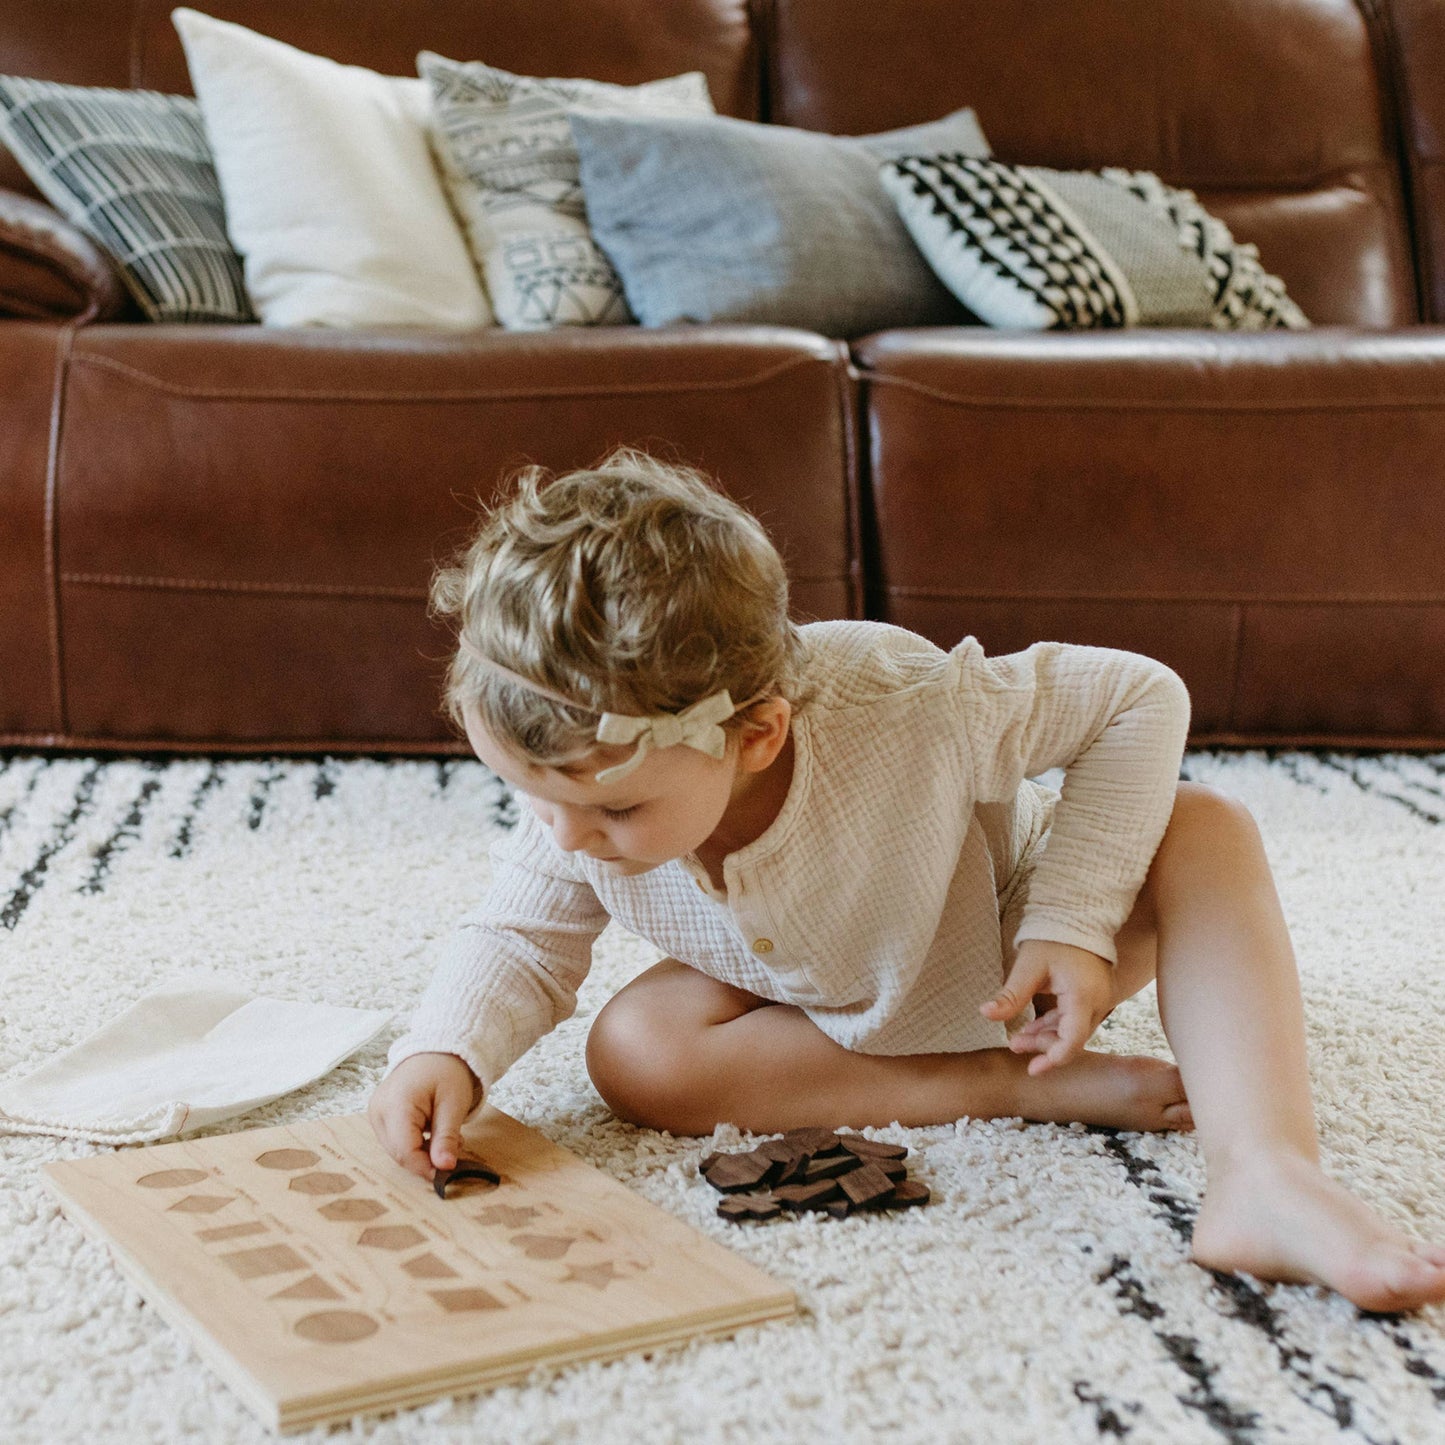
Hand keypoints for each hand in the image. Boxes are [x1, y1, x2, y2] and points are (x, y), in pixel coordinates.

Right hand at [368, 1052, 482, 1180]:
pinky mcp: (380, 1116)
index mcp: (396, 1104)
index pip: (405, 1151)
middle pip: (399, 1153)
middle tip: (455, 1151)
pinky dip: (416, 1143)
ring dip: (423, 1151)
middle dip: (427, 1159)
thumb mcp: (453, 1104)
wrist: (437, 1051)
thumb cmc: (447, 1072)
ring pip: (397, 1149)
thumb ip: (446, 1137)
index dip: (426, 1167)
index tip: (449, 1173)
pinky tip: (435, 1132)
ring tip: (448, 1137)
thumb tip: (445, 1167)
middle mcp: (379, 1110)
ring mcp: (376, 1113)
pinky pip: (396, 1140)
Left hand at [979, 939, 1115, 1075]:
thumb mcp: (1028, 966)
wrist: (1078, 918)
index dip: (1054, 1058)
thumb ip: (1011, 995)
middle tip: (1014, 1044)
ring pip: (1072, 1031)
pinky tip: (1032, 1029)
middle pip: (1072, 1038)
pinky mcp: (1091, 997)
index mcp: (1082, 995)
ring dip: (1047, 1037)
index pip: (1073, 1039)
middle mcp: (1096, 1002)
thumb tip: (986, 1013)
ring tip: (1018, 1039)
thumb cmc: (1053, 938)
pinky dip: (1054, 1026)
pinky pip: (1074, 1019)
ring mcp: (1097, 1000)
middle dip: (1044, 1046)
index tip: (1033, 1069)